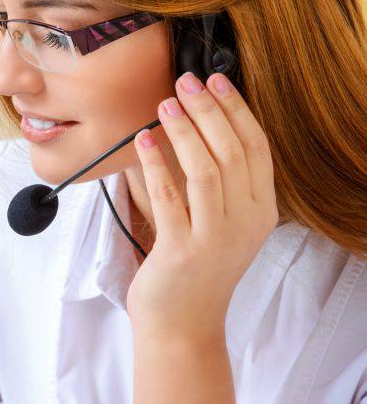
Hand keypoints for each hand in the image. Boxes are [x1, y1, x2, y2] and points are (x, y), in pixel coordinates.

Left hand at [126, 71, 279, 340]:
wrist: (182, 323)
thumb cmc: (196, 266)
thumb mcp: (223, 222)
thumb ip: (221, 182)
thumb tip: (197, 122)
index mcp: (261, 211)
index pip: (257, 148)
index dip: (237, 109)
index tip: (216, 81)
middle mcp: (246, 223)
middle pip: (233, 152)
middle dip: (209, 110)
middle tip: (186, 81)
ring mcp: (215, 238)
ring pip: (207, 171)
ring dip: (185, 132)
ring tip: (165, 104)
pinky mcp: (181, 251)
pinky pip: (168, 197)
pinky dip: (155, 164)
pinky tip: (143, 141)